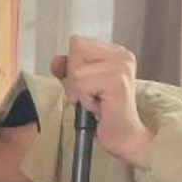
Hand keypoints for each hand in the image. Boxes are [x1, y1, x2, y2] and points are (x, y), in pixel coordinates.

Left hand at [50, 36, 153, 167]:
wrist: (124, 138)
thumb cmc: (106, 115)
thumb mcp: (80, 87)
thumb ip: (68, 70)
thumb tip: (56, 61)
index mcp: (115, 52)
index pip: (77, 43)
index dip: (73, 67)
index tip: (88, 87)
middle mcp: (122, 55)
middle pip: (76, 50)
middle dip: (75, 78)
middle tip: (93, 96)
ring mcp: (121, 66)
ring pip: (76, 70)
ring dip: (80, 93)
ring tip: (97, 103)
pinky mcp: (117, 80)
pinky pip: (81, 84)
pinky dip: (84, 100)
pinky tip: (99, 108)